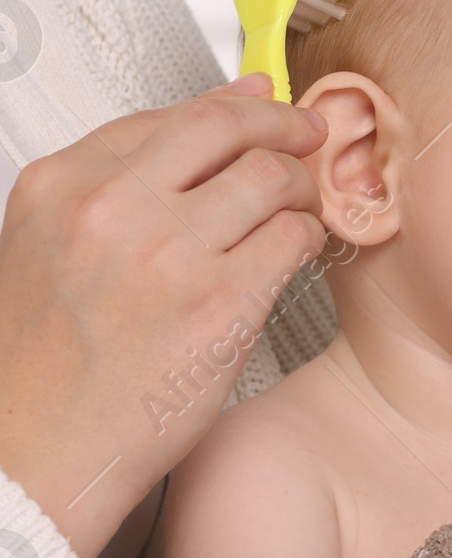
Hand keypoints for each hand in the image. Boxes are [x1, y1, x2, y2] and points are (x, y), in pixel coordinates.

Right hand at [0, 74, 327, 557]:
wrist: (38, 454)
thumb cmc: (47, 366)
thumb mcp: (53, 248)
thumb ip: (122, 181)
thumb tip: (220, 108)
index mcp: (59, 185)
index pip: (166, 115)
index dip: (231, 106)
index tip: (262, 103)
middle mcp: (110, 206)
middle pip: (227, 128)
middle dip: (282, 125)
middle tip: (307, 137)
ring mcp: (167, 252)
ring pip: (271, 177)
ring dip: (301, 187)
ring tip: (301, 208)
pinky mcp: (219, 302)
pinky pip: (293, 238)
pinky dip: (308, 237)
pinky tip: (297, 253)